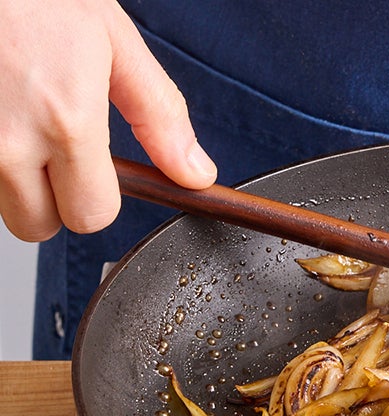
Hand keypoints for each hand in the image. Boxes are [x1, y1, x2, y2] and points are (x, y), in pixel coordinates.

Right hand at [0, 0, 215, 241]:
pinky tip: (0, 113)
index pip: (93, 216)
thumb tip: (194, 172)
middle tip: (55, 152)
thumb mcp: (113, 42)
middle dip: (53, 201)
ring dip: (15, 183)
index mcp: (66, 121)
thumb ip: (159, 116)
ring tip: (21, 125)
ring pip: (1, 207)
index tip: (96, 172)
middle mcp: (8, 142)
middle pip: (40, 226)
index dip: (98, 198)